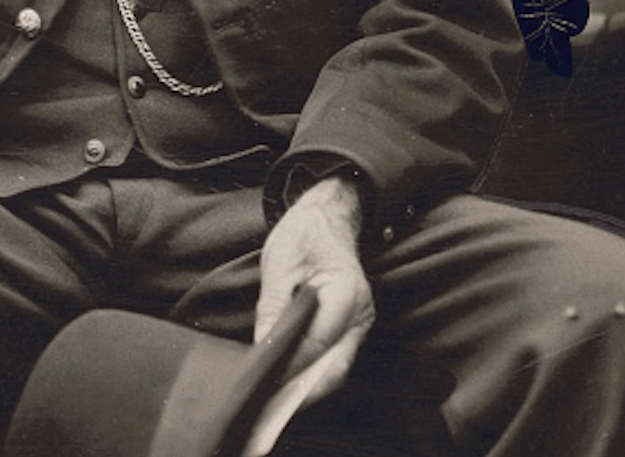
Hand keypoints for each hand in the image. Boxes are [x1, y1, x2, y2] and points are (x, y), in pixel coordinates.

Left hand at [245, 174, 374, 456]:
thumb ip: (274, 306)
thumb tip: (264, 347)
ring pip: (335, 369)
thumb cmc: (304, 234)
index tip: (267, 382)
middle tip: (269, 407)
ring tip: (272, 400)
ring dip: (306, 388)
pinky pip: (332, 360)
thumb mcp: (280, 262)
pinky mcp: (348, 329)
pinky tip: (285, 382)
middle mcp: (360, 314)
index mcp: (347, 291)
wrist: (327, 217)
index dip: (294, 366)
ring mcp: (358, 324)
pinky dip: (310, 374)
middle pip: (335, 367)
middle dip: (303, 391)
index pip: (320, 342)